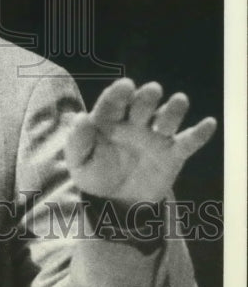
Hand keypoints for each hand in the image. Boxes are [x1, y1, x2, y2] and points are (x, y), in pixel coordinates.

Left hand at [64, 78, 216, 204]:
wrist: (116, 201)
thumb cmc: (95, 173)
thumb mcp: (79, 161)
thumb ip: (78, 140)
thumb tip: (82, 117)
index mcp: (109, 119)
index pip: (114, 101)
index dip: (120, 92)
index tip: (126, 85)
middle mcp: (134, 122)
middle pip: (142, 104)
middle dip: (147, 96)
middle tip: (152, 90)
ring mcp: (155, 136)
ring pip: (167, 117)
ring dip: (173, 109)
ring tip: (179, 101)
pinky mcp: (173, 154)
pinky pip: (188, 142)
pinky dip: (199, 133)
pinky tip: (209, 124)